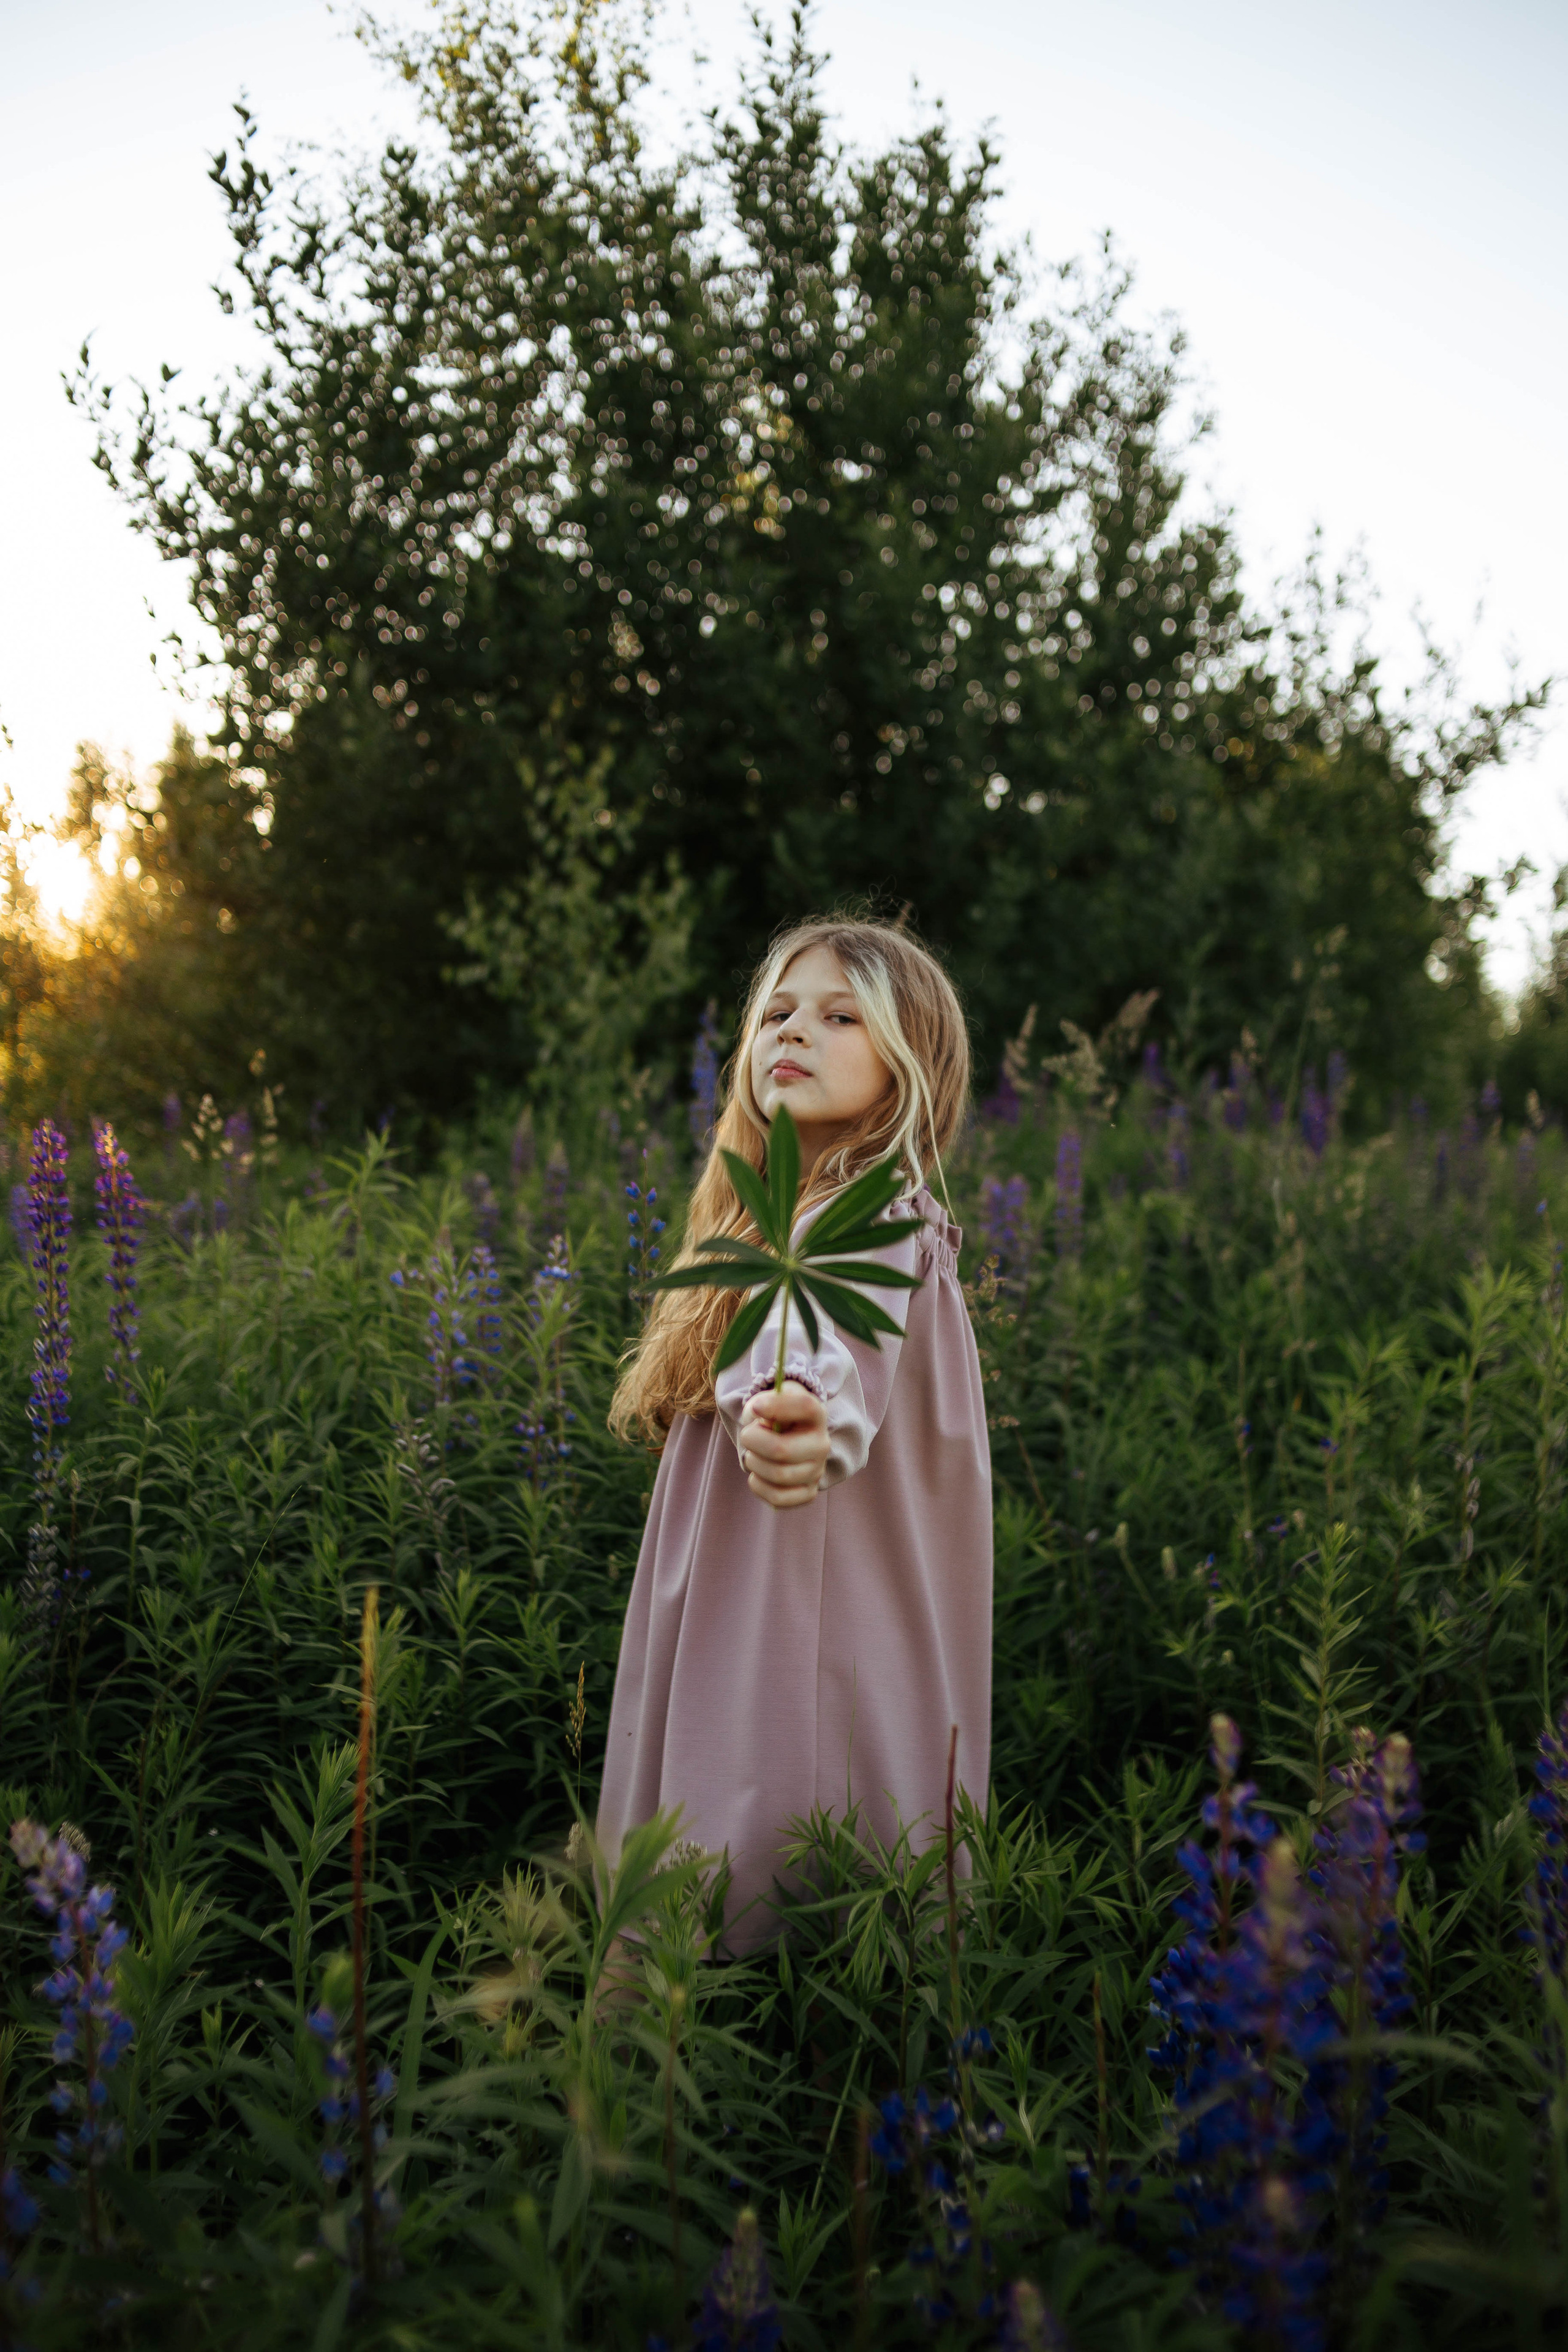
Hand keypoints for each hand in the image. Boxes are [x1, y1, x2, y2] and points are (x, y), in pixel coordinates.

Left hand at [738, 1381, 829, 1509]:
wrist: (788, 1439)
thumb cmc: (775, 1418)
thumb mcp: (770, 1402)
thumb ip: (762, 1403)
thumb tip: (756, 1412)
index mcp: (816, 1415)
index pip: (806, 1406)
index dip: (777, 1406)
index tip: (756, 1408)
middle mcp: (822, 1444)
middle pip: (781, 1450)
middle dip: (753, 1442)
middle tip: (748, 1436)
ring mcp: (817, 1471)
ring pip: (777, 1475)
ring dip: (753, 1463)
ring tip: (753, 1455)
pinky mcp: (808, 1493)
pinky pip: (777, 1498)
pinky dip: (758, 1486)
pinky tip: (757, 1475)